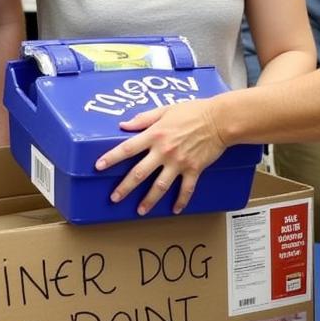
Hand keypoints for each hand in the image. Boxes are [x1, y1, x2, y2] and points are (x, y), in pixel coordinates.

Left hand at [94, 99, 226, 214]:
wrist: (220, 119)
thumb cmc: (194, 111)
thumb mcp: (165, 109)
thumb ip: (144, 118)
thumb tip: (124, 125)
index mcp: (155, 135)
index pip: (127, 148)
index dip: (112, 158)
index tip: (99, 166)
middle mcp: (164, 151)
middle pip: (139, 173)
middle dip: (125, 187)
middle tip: (114, 198)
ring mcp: (179, 162)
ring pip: (160, 186)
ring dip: (149, 200)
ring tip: (140, 210)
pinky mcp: (194, 169)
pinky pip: (186, 189)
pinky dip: (180, 201)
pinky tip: (175, 209)